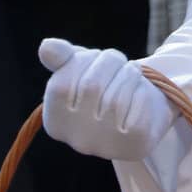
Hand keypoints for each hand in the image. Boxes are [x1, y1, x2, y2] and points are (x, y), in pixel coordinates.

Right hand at [39, 38, 174, 160]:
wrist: (145, 114)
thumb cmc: (107, 86)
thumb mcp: (82, 68)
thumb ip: (63, 58)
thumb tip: (46, 46)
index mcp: (56, 123)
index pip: (60, 85)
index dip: (82, 60)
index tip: (96, 56)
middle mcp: (77, 140)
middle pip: (92, 87)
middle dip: (110, 62)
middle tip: (119, 60)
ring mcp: (106, 145)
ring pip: (116, 97)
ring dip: (129, 74)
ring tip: (132, 73)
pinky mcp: (135, 144)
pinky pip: (138, 107)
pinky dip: (143, 91)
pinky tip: (141, 93)